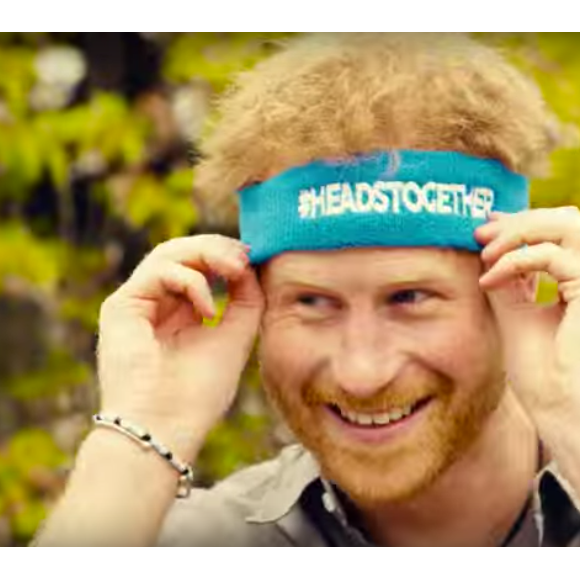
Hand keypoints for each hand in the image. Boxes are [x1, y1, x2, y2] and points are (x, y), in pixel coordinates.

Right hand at [96, 235, 264, 460]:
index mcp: (180, 312)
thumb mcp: (235, 337)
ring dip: (206, 254)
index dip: (225, 255)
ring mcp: (137, 304)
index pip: (199, 266)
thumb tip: (250, 265)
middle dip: (217, 248)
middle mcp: (156, 304)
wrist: (166, 428)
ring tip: (235, 268)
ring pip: (168, 253)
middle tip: (245, 256)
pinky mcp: (120, 306)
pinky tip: (207, 310)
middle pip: (182, 253)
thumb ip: (246, 300)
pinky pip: (158, 272)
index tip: (253, 257)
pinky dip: (190, 282)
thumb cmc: (200, 392)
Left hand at [475, 207, 579, 416]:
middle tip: (480, 231)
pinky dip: (516, 261)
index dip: (522, 224)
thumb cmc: (543, 375)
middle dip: (519, 221)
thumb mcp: (516, 316)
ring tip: (486, 253)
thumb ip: (510, 282)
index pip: (558, 236)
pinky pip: (553, 257)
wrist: (560, 413)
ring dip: (520, 232)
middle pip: (568, 221)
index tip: (485, 226)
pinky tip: (490, 279)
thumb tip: (490, 249)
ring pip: (569, 225)